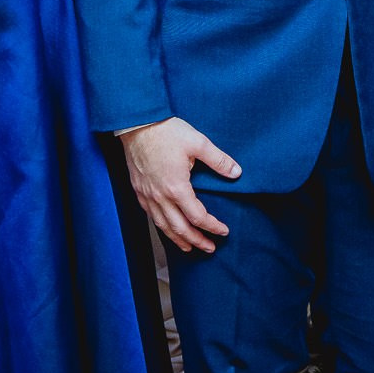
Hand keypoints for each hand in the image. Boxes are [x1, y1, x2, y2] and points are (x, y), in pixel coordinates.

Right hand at [121, 117, 241, 254]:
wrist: (136, 124)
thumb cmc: (166, 131)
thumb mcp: (198, 142)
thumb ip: (219, 160)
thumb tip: (237, 172)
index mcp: (177, 187)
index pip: (198, 217)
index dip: (212, 226)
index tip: (223, 231)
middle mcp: (160, 196)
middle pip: (180, 228)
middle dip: (196, 240)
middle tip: (209, 248)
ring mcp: (147, 195)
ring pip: (163, 226)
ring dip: (178, 239)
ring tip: (189, 247)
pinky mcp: (138, 190)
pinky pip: (151, 216)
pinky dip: (162, 227)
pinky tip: (167, 228)